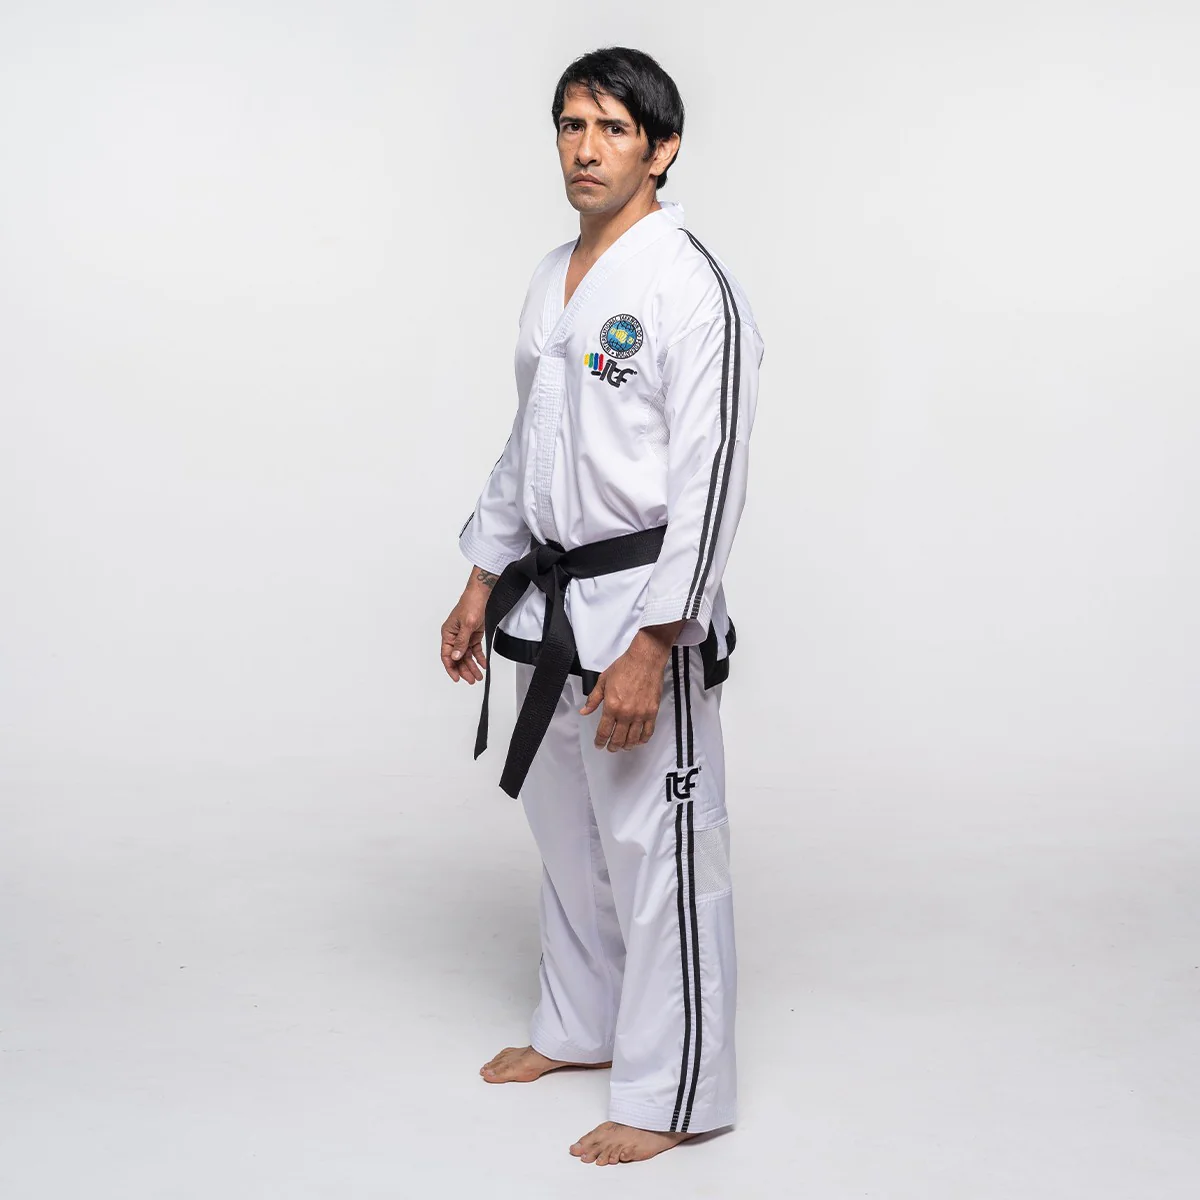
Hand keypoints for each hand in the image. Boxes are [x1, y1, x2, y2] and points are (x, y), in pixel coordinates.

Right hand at [440, 596, 487, 682]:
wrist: (481, 595)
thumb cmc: (470, 605)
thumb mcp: (466, 625)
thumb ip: (461, 642)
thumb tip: (455, 657)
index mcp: (448, 634)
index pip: (446, 655)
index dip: (451, 668)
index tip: (457, 678)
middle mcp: (454, 637)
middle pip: (457, 658)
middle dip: (464, 670)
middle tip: (471, 680)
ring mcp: (464, 637)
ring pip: (466, 656)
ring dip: (472, 667)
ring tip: (478, 676)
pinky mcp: (473, 636)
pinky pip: (475, 650)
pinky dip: (479, 658)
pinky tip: (483, 665)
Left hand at [579, 634, 670, 750]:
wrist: (645, 660)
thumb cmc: (624, 667)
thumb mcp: (603, 681)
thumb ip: (593, 699)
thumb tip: (584, 711)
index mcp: (611, 706)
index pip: (604, 731)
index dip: (600, 741)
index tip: (599, 744)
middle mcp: (626, 713)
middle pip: (618, 739)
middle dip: (612, 746)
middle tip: (610, 748)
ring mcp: (640, 714)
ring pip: (633, 738)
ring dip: (627, 746)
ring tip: (623, 746)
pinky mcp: (652, 712)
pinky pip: (648, 731)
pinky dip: (642, 739)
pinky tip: (638, 741)